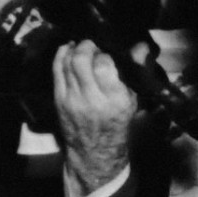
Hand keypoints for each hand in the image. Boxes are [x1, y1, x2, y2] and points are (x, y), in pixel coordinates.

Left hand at [51, 40, 140, 196]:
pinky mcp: (59, 100)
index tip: (108, 54)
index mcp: (115, 99)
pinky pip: (57, 70)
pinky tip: (68, 51)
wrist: (95, 150)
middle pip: (82, 60)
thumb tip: (140, 46)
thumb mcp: (133, 100)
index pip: (104, 64)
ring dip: (75, 49)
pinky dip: (62, 56)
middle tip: (93, 45)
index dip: (105, 53)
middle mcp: (92, 99)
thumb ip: (134, 72)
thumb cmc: (117, 123)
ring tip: (82, 47)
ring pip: (68, 63)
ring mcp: (72, 99)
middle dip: (87, 46)